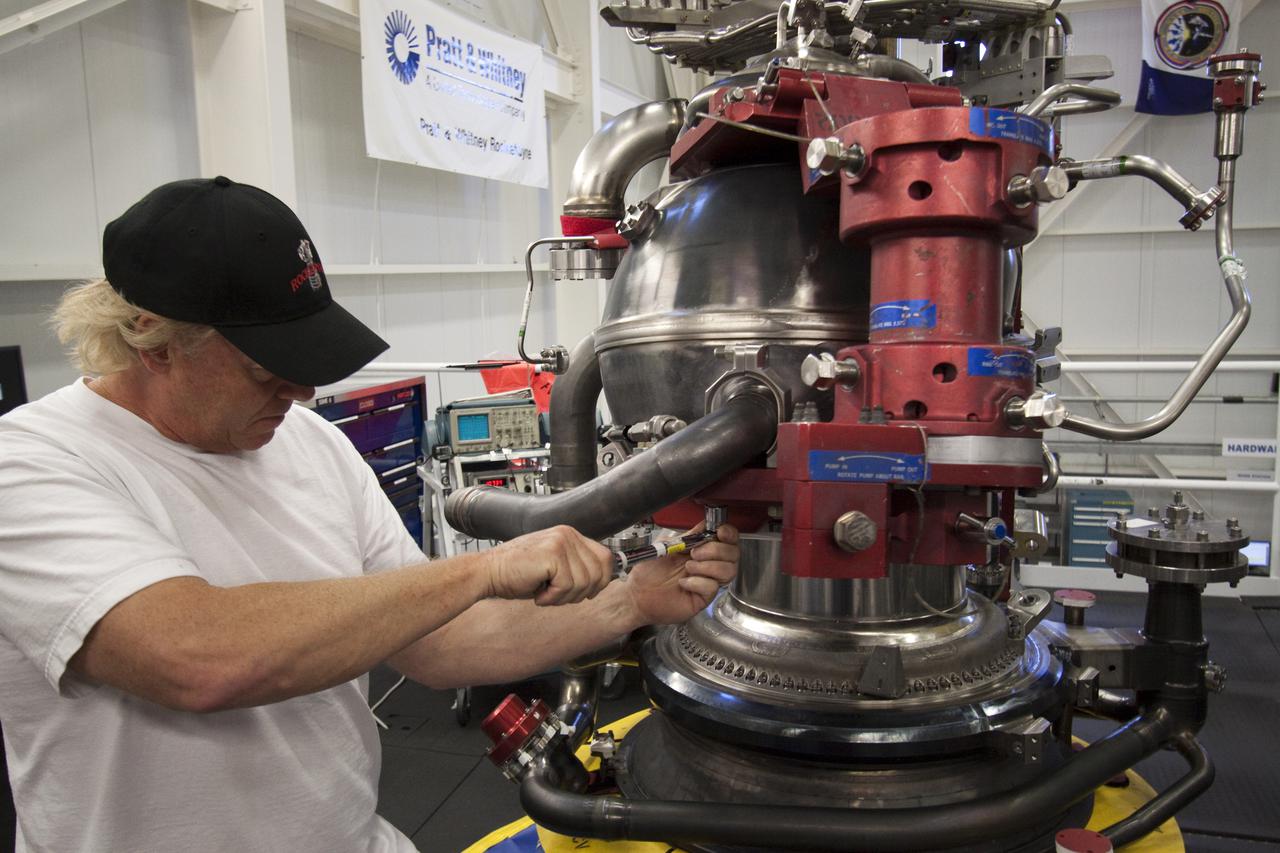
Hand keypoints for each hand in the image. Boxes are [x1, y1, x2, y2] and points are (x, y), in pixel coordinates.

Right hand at [483, 526, 613, 606]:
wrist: (488, 572)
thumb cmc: (517, 574)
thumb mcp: (554, 568)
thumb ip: (577, 568)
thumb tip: (601, 581)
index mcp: (570, 535)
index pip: (605, 558)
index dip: (601, 581)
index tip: (586, 594)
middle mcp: (568, 534)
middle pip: (599, 572)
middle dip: (582, 593)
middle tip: (558, 596)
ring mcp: (561, 541)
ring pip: (584, 582)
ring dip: (564, 597)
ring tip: (545, 593)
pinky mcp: (553, 553)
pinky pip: (568, 586)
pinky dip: (553, 597)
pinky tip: (539, 593)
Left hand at [624, 523, 739, 625]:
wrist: (637, 593)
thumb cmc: (650, 570)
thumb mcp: (669, 545)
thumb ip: (689, 535)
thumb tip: (706, 524)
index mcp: (703, 549)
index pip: (728, 540)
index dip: (729, 534)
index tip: (720, 532)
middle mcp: (709, 565)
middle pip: (733, 554)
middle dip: (715, 550)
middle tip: (694, 553)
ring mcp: (708, 581)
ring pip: (728, 570)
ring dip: (707, 566)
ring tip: (688, 567)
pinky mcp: (703, 598)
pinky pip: (712, 587)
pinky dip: (697, 582)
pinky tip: (683, 583)